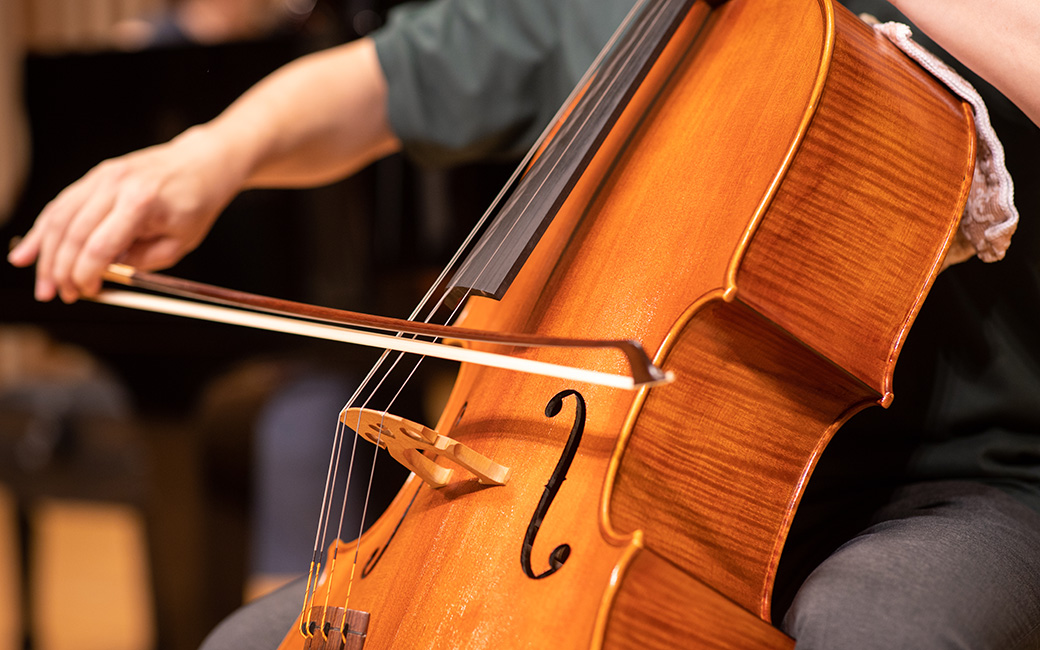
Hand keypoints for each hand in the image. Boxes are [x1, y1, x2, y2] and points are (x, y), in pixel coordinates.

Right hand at [7, 127, 245, 302]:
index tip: (85, 293)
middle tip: (60, 295)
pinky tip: (30, 253)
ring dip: (46, 255)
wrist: (201, 164)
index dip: (86, 274)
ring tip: (43, 284)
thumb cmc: (195, 205)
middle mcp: (115, 185)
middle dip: (61, 270)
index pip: (99, 246)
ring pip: (60, 218)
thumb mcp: (179, 244)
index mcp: (141, 203)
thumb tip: (104, 277)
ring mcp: (101, 177)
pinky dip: (44, 230)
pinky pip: (62, 205)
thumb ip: (141, 263)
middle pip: (73, 233)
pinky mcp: (95, 176)